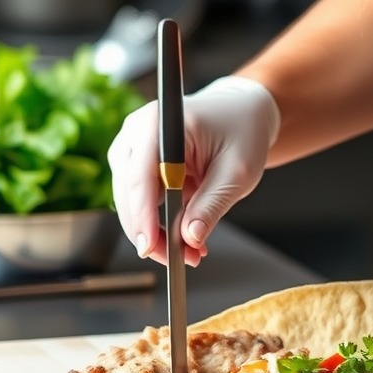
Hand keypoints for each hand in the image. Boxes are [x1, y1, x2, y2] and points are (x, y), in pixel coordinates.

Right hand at [107, 76, 279, 265]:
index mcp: (162, 122)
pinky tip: (184, 235)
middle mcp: (138, 130)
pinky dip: (159, 221)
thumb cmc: (242, 132)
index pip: (142, 175)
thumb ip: (212, 204)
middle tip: (181, 259)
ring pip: (130, 201)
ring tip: (190, 250)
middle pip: (130, 192)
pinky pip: (140, 199)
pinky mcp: (135, 162)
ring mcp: (132, 145)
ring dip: (157, 230)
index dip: (143, 216)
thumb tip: (189, 238)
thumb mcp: (238, 172)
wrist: (242, 113)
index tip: (150, 248)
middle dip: (153, 232)